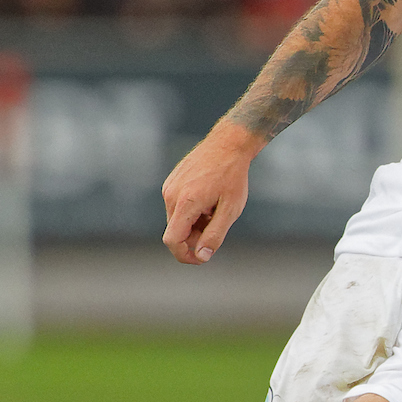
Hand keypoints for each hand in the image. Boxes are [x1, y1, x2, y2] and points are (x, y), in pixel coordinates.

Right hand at [161, 126, 259, 263]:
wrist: (228, 143)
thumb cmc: (233, 176)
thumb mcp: (230, 209)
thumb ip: (215, 235)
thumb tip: (202, 256)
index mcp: (185, 202)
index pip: (172, 241)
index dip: (185, 255)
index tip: (201, 257)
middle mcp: (171, 194)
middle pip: (176, 232)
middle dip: (195, 237)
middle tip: (217, 226)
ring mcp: (169, 187)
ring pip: (177, 219)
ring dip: (194, 223)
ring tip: (214, 209)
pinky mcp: (171, 182)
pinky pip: (176, 206)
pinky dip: (191, 211)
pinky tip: (208, 199)